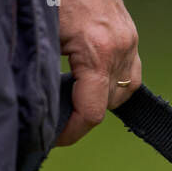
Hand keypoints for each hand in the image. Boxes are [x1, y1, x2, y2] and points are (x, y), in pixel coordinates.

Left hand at [56, 0, 141, 145]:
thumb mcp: (42, 33)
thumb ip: (45, 71)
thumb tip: (41, 104)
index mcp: (97, 49)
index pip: (91, 111)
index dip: (71, 131)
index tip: (56, 137)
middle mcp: (120, 46)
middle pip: (107, 103)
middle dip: (82, 112)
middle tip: (57, 114)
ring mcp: (129, 39)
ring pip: (122, 91)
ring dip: (99, 97)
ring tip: (74, 95)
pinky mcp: (129, 32)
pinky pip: (129, 72)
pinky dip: (111, 81)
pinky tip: (93, 79)